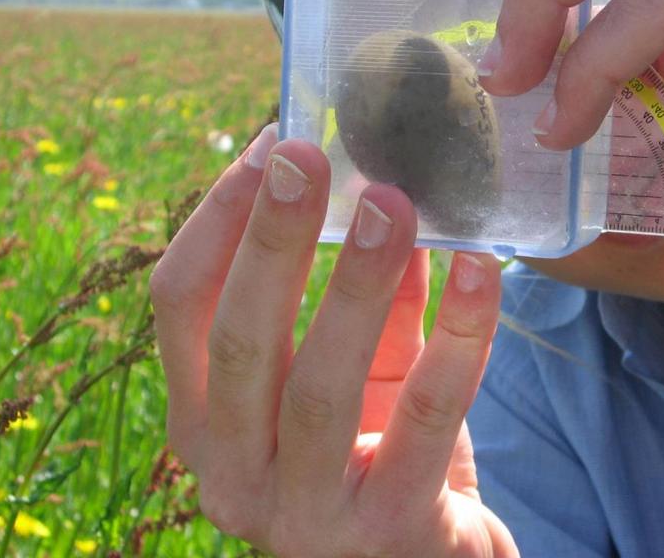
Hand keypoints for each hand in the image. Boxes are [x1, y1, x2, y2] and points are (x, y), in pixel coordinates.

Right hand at [150, 126, 515, 556]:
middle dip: (270, 241)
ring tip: (392, 201)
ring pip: (321, 387)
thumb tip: (382, 186)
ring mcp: (306, 514)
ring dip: (355, 283)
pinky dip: (457, 337)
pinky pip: (425, 420)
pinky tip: (481, 268)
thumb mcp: (359, 367)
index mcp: (206, 421)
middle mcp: (235, 473)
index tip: (270, 145)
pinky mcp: (390, 530)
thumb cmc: (379, 450)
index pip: (182, 308)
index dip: (220, 220)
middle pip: (239, 343)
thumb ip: (364, 293)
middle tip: (304, 155)